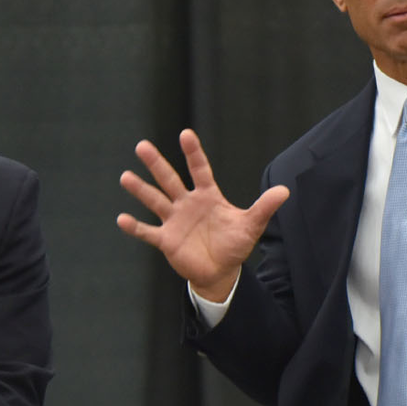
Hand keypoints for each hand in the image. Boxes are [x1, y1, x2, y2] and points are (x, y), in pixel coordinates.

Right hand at [115, 129, 289, 301]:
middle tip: (142, 146)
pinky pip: (148, 232)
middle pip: (169, 180)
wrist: (220, 271)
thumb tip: (284, 191)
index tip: (185, 134)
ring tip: (125, 176)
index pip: (199, 170)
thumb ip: (264, 207)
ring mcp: (174, 221)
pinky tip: (122, 219)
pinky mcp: (166, 240)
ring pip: (155, 201)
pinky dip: (135, 227)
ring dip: (140, 190)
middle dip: (156, 163)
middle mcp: (187, 204)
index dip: (193, 153)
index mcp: (207, 196)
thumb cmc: (235, 245)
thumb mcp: (251, 225)